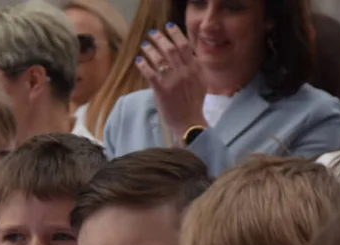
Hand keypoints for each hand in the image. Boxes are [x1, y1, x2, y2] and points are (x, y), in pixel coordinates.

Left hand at [136, 24, 207, 139]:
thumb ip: (195, 69)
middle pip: (170, 49)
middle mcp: (184, 72)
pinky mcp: (161, 90)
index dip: (176, 34)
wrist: (189, 122)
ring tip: (144, 45)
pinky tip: (138, 61)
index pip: (185, 46)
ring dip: (150, 50)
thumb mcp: (201, 83)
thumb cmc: (194, 104)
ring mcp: (173, 80)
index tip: (169, 27)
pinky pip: (150, 73)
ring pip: (160, 59)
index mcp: (195, 69)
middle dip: (160, 39)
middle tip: (152, 34)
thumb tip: (188, 56)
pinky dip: (143, 65)